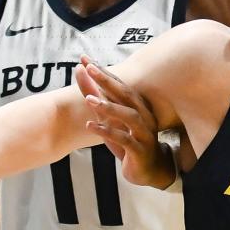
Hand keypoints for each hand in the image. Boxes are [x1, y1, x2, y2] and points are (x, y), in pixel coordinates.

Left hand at [75, 57, 175, 188]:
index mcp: (138, 106)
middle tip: (90, 68)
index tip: (85, 59)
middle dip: (107, 81)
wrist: (149, 171)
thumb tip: (80, 71)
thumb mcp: (109, 119)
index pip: (119, 84)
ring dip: (109, 107)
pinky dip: (107, 132)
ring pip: (129, 116)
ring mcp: (144, 133)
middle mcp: (144, 116)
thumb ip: (95, 97)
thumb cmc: (128, 142)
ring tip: (89, 100)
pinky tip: (90, 125)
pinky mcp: (140, 150)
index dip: (103, 71)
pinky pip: (124, 139)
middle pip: (126, 95)